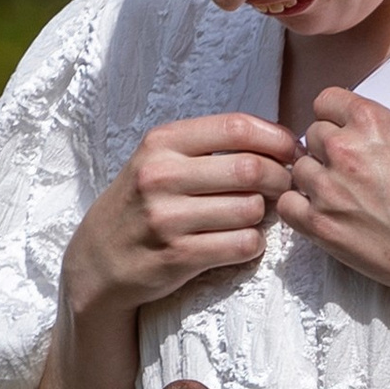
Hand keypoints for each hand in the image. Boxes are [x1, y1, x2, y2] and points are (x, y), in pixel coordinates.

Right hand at [61, 111, 298, 317]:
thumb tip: (277, 138)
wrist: (97, 260)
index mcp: (161, 143)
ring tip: (253, 215)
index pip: (235, 127)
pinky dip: (253, 244)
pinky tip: (241, 241)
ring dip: (264, 214)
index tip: (291, 150)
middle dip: (280, 178)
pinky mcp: (178, 257)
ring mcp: (168, 219)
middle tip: (284, 186)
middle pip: (251, 169)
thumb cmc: (139, 204)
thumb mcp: (157, 160)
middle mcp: (161, 177)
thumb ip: (206, 146)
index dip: (275, 137)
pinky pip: (242, 245)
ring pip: (251, 209)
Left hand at [272, 87, 389, 324]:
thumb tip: (354, 136)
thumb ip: (379, 135)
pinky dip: (300, 209)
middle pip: (312, 135)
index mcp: (373, 121)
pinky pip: (288, 205)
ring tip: (343, 198)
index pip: (326, 101)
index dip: (334, 119)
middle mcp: (345, 148)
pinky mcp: (320, 225)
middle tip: (350, 173)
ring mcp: (328, 187)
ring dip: (315, 180)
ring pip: (299, 170)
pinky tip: (324, 216)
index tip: (342, 134)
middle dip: (326, 151)